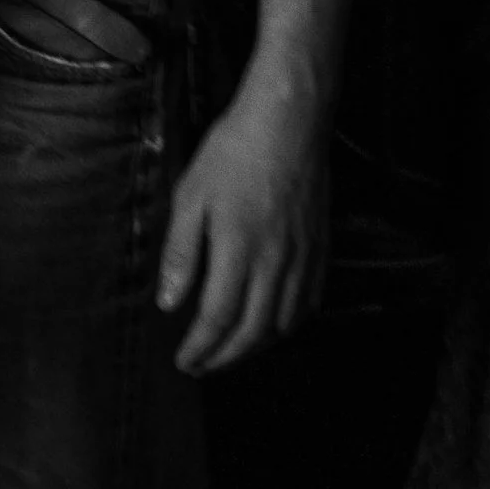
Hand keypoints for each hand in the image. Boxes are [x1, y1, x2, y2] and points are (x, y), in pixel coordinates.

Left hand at [157, 78, 329, 372]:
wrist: (288, 122)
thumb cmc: (234, 152)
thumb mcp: (191, 195)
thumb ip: (181, 253)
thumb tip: (169, 302)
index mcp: (239, 249)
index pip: (218, 319)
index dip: (200, 348)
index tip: (184, 361)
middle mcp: (276, 261)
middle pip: (252, 332)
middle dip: (224, 358)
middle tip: (202, 366)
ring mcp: (303, 257)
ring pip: (283, 323)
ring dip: (255, 347)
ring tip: (230, 353)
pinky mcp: (320, 248)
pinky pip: (309, 303)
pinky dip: (288, 326)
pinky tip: (271, 327)